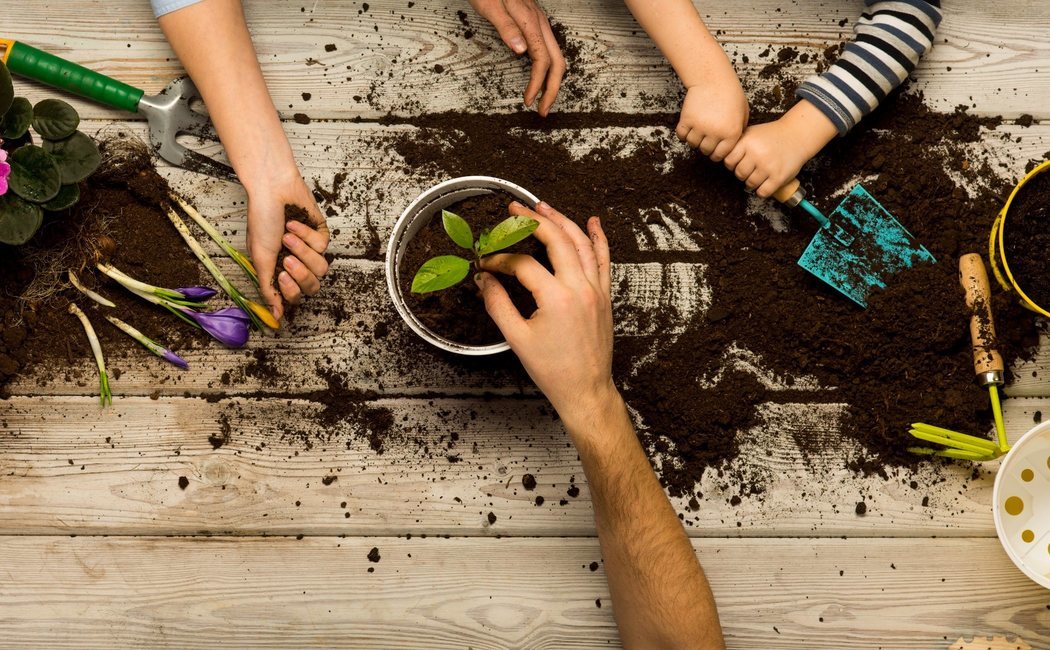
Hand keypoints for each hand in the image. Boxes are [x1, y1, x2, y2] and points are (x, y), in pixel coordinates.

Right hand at [247, 169, 329, 319]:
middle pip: (313, 285)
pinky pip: (322, 246)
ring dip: (303, 251)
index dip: (292, 290)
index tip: (282, 275)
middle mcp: (297, 263)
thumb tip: (276, 316)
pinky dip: (306, 234)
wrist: (272, 190)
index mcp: (280, 271)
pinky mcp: (321, 235)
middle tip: (287, 258)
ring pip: (321, 268)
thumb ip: (268, 288)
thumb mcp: (260, 257)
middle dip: (301, 272)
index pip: (295, 295)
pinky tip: (294, 223)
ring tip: (287, 235)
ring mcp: (311, 250)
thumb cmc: (262, 220)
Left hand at [468, 0, 565, 115]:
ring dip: (552, 82)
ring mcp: (540, 23)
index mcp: (530, 20)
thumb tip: (521, 50)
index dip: (537, 84)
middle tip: (542, 111)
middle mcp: (540, 22)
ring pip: (556, 57)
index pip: (542, 60)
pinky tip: (540, 79)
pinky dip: (548, 69)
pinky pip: (549, 49)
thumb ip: (506, 27)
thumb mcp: (489, 5)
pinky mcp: (536, 23)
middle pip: (557, 62)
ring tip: (543, 100)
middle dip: (553, 90)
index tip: (528, 101)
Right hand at [476, 201, 616, 426]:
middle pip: (556, 240)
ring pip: (581, 244)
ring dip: (562, 221)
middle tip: (515, 209)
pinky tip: (593, 223)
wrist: (585, 390)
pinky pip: (603, 260)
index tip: (486, 263)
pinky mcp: (605, 297)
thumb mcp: (517, 338)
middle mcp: (580, 289)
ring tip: (544, 207)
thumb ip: (498, 304)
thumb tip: (484, 280)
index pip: (523, 265)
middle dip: (533, 221)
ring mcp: (596, 290)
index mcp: (557, 299)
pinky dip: (598, 239)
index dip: (500, 260)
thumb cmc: (553, 371)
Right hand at [677, 76, 748, 160]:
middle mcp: (715, 133)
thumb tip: (732, 146)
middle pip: (705, 151)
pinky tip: (689, 126)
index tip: (714, 148)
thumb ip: (739, 131)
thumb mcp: (743, 114)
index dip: (716, 153)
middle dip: (705, 146)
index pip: (720, 155)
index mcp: (731, 133)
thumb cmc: (730, 94)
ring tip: (698, 129)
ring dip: (694, 139)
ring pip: (693, 144)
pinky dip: (683, 133)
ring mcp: (700, 127)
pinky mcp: (687, 120)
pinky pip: (681, 135)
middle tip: (706, 137)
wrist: (714, 79)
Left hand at [722, 99, 838, 197]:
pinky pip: (762, 192)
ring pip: (749, 184)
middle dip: (743, 173)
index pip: (728, 161)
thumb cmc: (771, 135)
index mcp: (747, 142)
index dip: (732, 164)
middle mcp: (756, 154)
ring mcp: (768, 166)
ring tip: (759, 174)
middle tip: (751, 168)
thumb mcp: (751, 133)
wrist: (797, 135)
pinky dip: (762, 191)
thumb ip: (736, 144)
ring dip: (753, 182)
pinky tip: (765, 184)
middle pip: (738, 174)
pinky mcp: (779, 177)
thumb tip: (718, 157)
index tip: (738, 162)